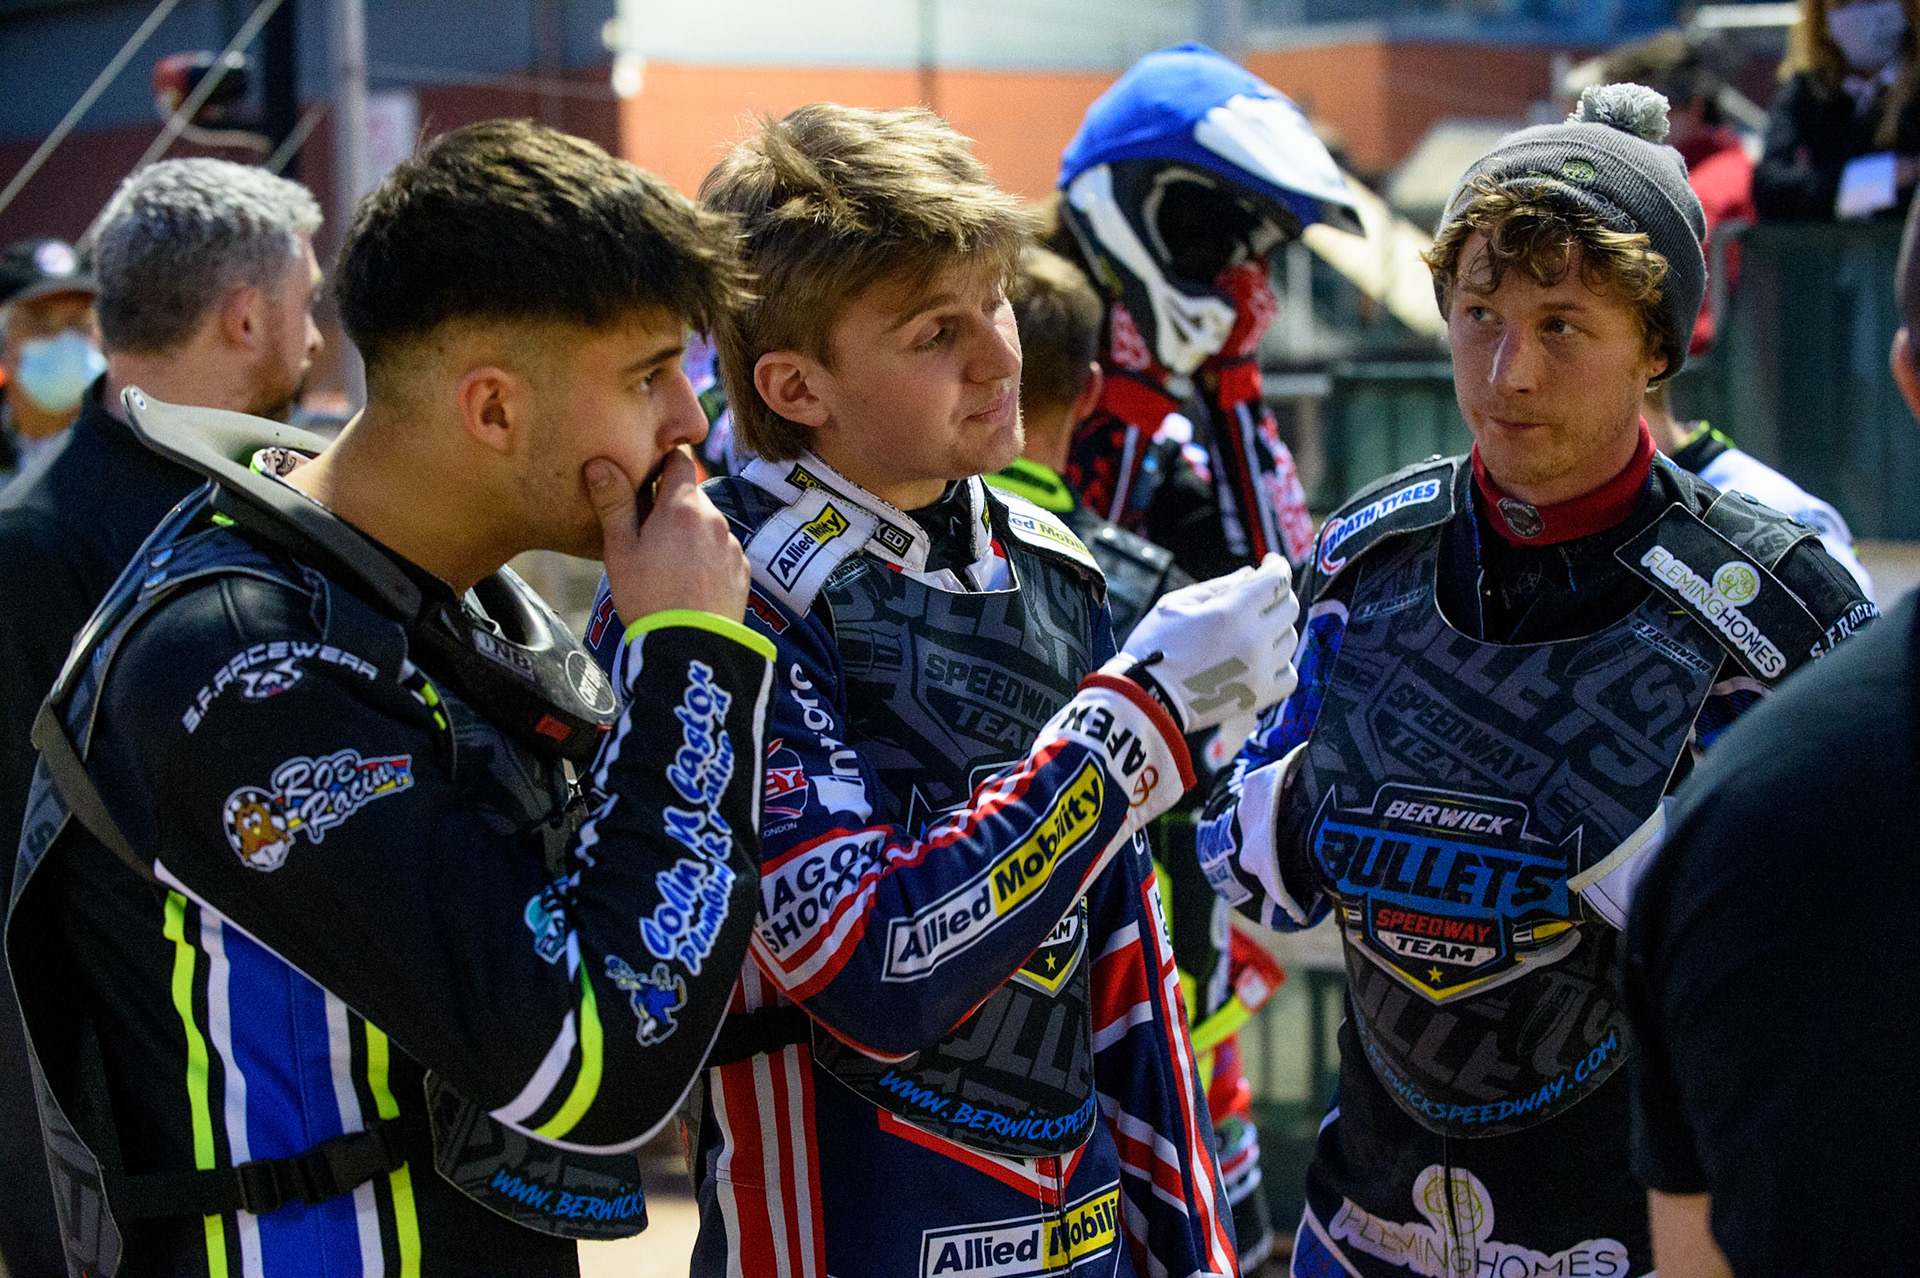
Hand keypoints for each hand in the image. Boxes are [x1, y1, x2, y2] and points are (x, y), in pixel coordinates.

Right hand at [587, 448, 748, 625]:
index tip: (648, 476)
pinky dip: (707, 558)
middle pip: (692, 497)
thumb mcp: (620, 550)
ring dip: (690, 534)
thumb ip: (614, 503)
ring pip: (707, 526)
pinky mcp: (742, 571)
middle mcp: (714, 519)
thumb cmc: (647, 598)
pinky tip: (689, 582)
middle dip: (672, 507)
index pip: (680, 461)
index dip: (663, 463)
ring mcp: (732, 546)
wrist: (690, 648)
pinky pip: (721, 553)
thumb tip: (600, 463)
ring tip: (667, 565)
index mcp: (682, 507)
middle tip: (648, 533)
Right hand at [1109, 553, 1298, 733]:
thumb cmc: (1155, 646)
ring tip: (1248, 634)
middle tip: (1254, 601)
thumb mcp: (1177, 604)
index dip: (1277, 566)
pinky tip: (1259, 661)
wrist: (1147, 699)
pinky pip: (1289, 674)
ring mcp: (1259, 670)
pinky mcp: (1259, 697)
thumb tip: (1251, 574)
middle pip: (1289, 607)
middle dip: (1274, 597)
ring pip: (1289, 639)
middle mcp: (1252, 640)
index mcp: (1230, 612)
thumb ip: (1218, 586)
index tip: (1270, 564)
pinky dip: (1279, 664)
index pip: (1276, 580)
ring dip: (1274, 631)